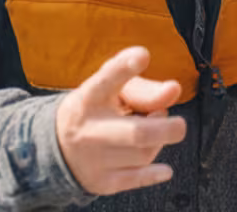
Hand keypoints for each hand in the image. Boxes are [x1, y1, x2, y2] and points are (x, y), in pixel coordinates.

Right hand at [54, 46, 187, 194]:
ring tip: (151, 129)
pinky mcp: (101, 182)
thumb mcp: (113, 91)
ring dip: (159, 140)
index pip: (107, 80)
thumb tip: (174, 90)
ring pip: (144, 153)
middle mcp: (89, 129)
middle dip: (165, 129)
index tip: (142, 55)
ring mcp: (93, 159)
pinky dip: (155, 174)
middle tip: (180, 125)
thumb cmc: (97, 108)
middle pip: (136, 133)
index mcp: (89, 97)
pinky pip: (137, 179)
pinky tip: (164, 170)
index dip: (124, 68)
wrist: (56, 148)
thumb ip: (144, 88)